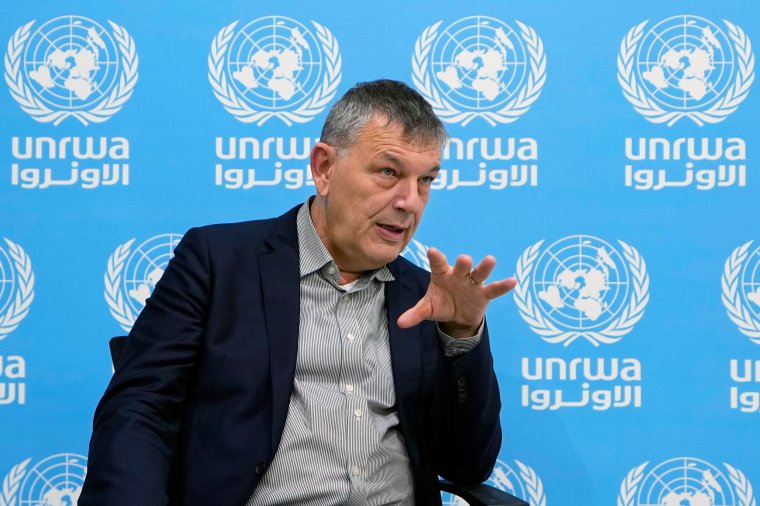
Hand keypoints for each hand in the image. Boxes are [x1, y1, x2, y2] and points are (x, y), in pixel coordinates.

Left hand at [397, 247, 516, 337]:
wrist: (457, 317)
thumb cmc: (441, 304)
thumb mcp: (427, 309)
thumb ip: (415, 314)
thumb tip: (400, 323)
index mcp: (442, 275)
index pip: (437, 264)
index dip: (435, 258)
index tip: (432, 251)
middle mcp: (458, 275)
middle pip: (461, 267)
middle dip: (463, 263)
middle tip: (464, 259)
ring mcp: (472, 283)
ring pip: (478, 273)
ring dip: (484, 267)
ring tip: (490, 260)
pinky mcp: (484, 294)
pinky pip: (494, 289)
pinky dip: (503, 286)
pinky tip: (513, 281)